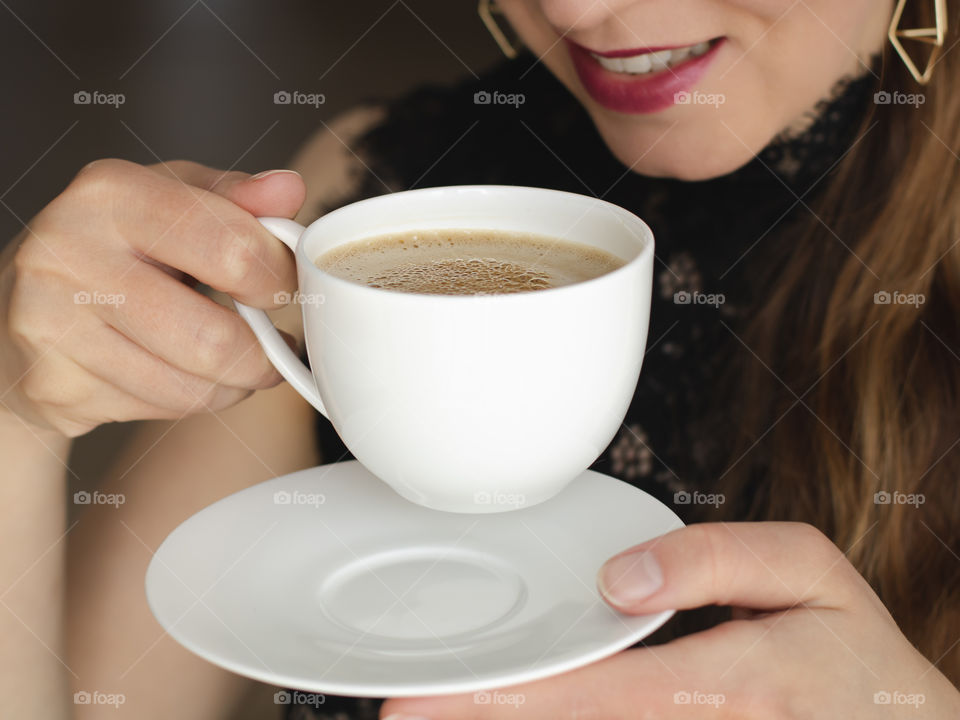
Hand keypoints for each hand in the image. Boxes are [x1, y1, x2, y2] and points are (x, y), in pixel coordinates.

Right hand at [0, 160, 304, 435]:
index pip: (232, 248)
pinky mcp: (52, 383)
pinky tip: (184, 376)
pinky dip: (193, 401)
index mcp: (111, 193)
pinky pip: (161, 409)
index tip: (287, 289)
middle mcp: (70, 253)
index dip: (279, 279)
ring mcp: (52, 323)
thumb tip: (287, 190)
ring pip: (193, 386)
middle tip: (273, 346)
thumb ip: (232, 198)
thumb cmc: (113, 251)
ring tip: (235, 362)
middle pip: (213, 336)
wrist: (17, 312)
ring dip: (235, 384)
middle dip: (264, 353)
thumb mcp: (169, 201)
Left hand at [382, 522, 959, 718]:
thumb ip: (715, 560)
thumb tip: (622, 576)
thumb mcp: (810, 571)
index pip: (602, 694)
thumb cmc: (848, 654)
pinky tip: (514, 714)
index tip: (438, 697)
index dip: (514, 699)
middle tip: (407, 710)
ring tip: (443, 711)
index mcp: (733, 685)